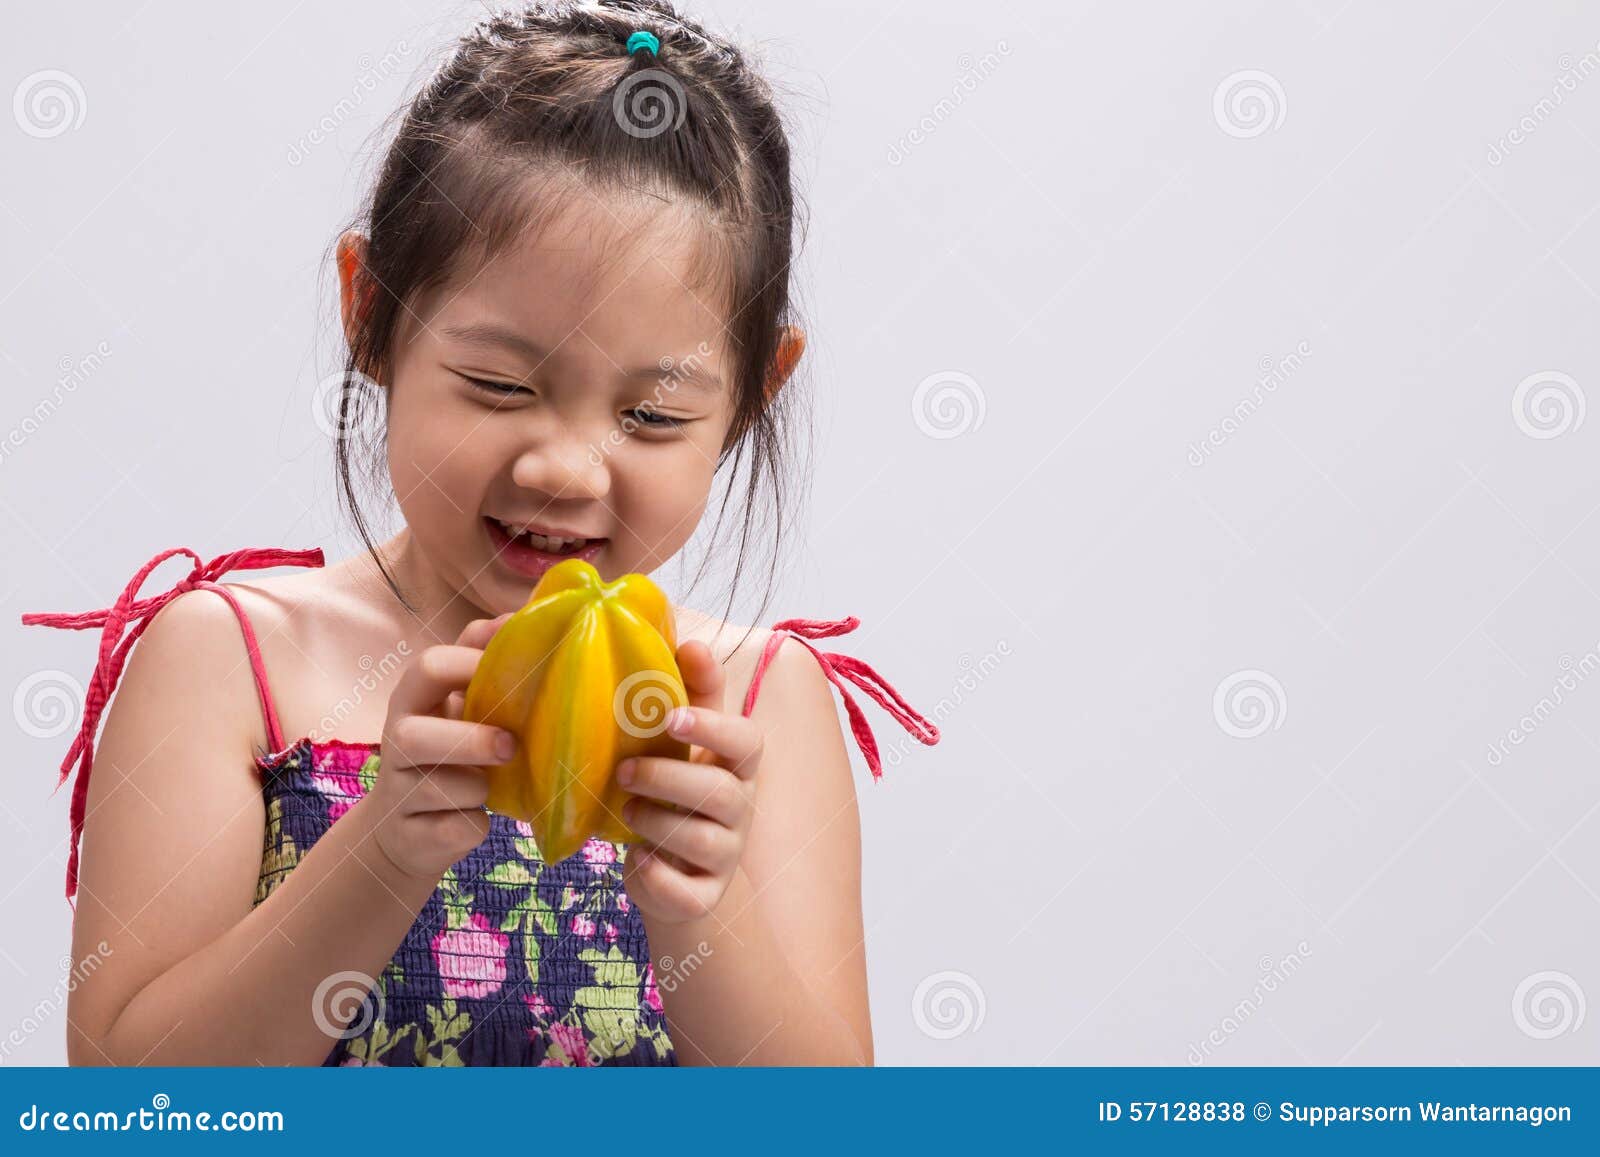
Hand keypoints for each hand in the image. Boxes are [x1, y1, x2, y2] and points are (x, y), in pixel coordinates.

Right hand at [366, 613, 518, 881]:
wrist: (407, 833)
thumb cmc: (450, 754)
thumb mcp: (459, 704)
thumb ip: (481, 659)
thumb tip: (521, 613)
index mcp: (412, 701)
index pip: (428, 667)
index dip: (469, 664)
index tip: (513, 674)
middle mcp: (396, 743)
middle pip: (414, 736)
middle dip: (469, 740)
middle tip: (510, 746)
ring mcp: (398, 793)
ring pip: (440, 789)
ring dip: (477, 790)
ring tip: (491, 788)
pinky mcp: (410, 837)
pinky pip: (452, 830)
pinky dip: (473, 827)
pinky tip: (475, 821)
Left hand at [618, 640, 763, 923]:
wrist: (671, 867)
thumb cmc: (671, 789)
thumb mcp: (680, 740)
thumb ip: (688, 691)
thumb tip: (687, 637)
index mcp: (735, 764)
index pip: (746, 741)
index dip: (713, 726)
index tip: (672, 716)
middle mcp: (739, 808)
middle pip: (720, 792)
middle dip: (665, 779)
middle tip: (622, 772)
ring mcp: (724, 854)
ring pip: (701, 841)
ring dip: (654, 823)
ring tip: (625, 812)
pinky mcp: (702, 895)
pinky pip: (685, 893)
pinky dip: (654, 877)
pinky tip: (635, 861)